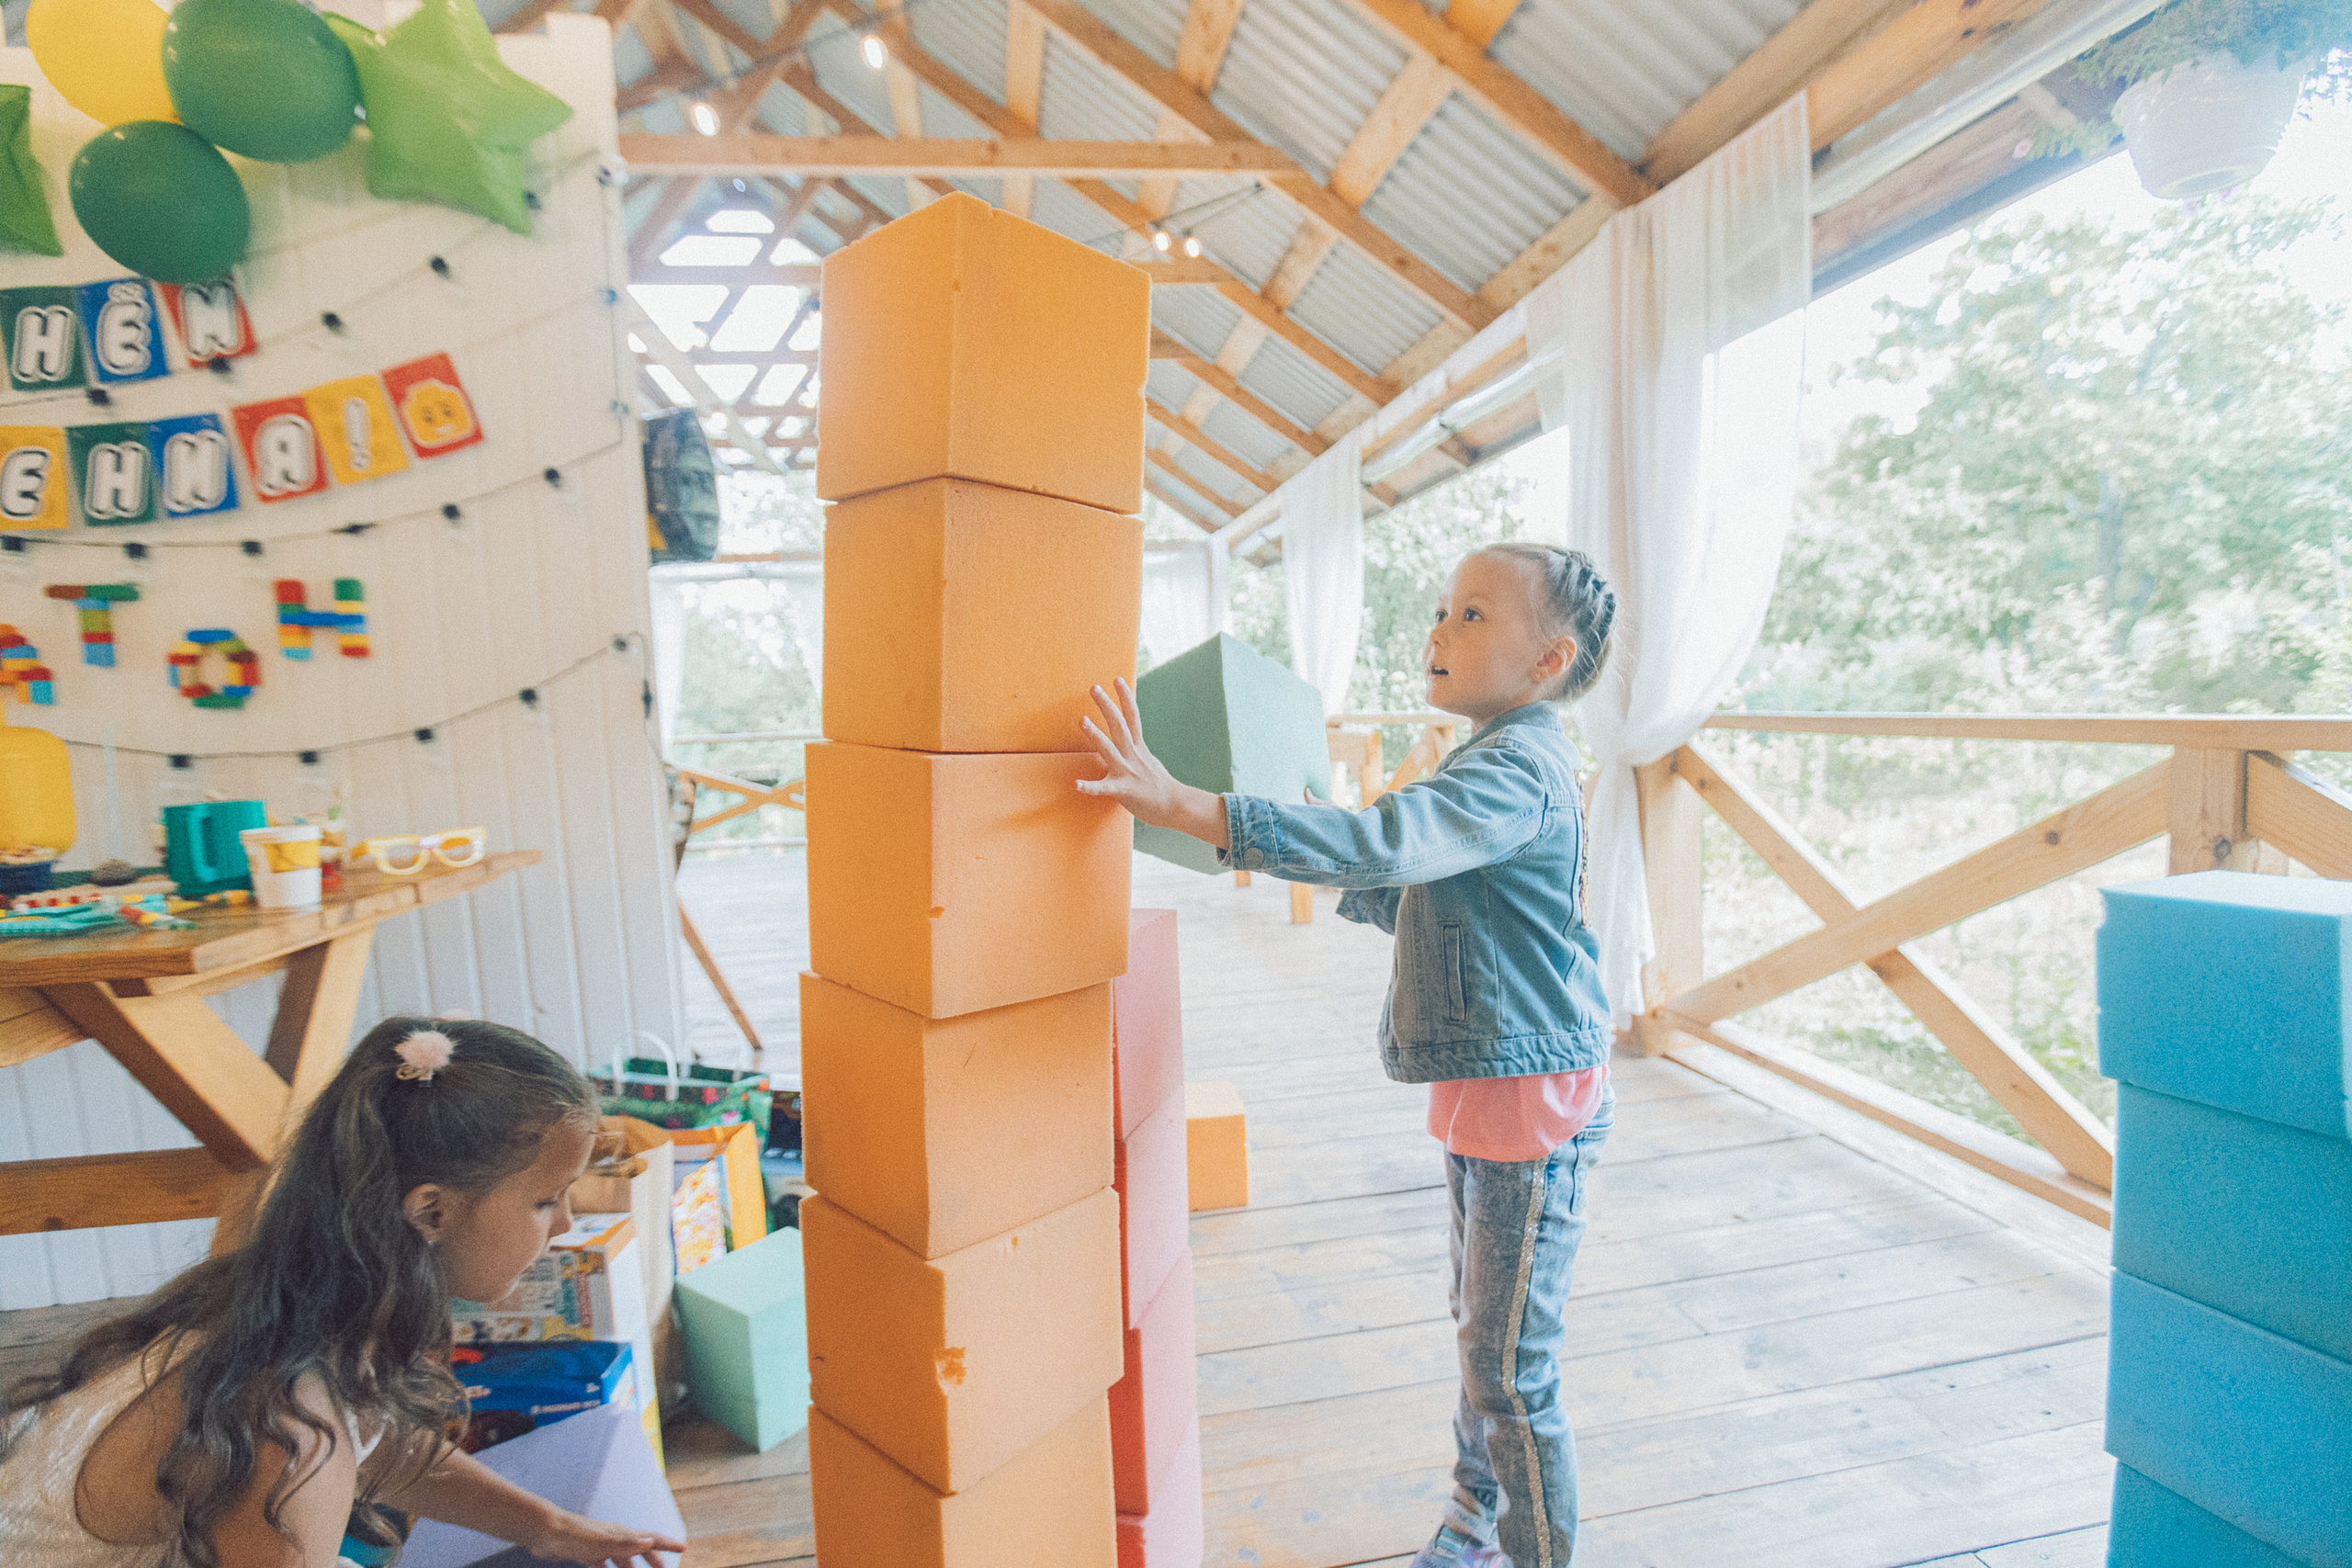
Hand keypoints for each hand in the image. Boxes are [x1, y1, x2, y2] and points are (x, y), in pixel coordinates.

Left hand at [521, 1509, 684, 1567]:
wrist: (544, 1532)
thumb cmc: (574, 1535)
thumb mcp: (603, 1543)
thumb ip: (626, 1543)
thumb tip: (650, 1540)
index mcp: (621, 1534)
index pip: (649, 1538)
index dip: (667, 1544)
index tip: (683, 1547)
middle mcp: (613, 1537)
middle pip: (638, 1548)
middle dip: (652, 1559)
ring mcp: (599, 1544)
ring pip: (621, 1559)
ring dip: (631, 1567)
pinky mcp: (585, 1552)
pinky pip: (602, 1565)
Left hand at [1076, 678, 1229, 848]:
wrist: (1175, 806)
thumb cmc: (1158, 786)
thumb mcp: (1148, 761)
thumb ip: (1135, 750)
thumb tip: (1129, 741)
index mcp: (1139, 747)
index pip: (1132, 716)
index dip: (1125, 697)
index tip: (1117, 679)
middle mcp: (1133, 755)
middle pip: (1120, 725)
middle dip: (1107, 705)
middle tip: (1094, 688)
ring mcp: (1128, 772)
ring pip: (1110, 749)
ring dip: (1096, 735)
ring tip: (1082, 720)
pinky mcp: (1124, 790)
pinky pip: (1104, 788)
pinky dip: (1090, 787)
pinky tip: (1076, 784)